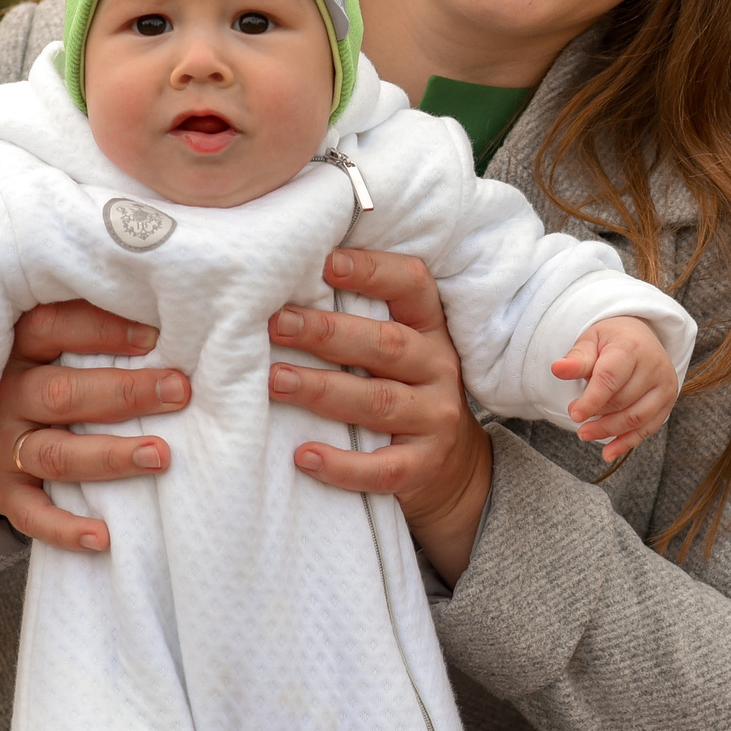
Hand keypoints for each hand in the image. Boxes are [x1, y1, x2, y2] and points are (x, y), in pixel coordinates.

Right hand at [0, 300, 190, 552]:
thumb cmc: (24, 380)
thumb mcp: (36, 348)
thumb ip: (82, 334)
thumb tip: (166, 321)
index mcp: (15, 349)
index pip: (53, 328)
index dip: (103, 329)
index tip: (155, 334)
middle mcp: (4, 396)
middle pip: (63, 393)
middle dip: (125, 392)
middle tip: (179, 391)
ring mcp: (0, 448)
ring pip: (55, 453)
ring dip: (109, 456)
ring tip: (161, 456)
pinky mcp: (1, 492)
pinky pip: (32, 515)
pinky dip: (65, 529)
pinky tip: (103, 536)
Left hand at [267, 249, 493, 583]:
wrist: (455, 467)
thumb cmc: (405, 389)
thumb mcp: (401, 349)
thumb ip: (362, 320)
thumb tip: (284, 289)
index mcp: (430, 328)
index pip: (412, 285)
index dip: (373, 271)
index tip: (325, 262)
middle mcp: (438, 368)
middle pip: (385, 344)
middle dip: (328, 333)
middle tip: (278, 323)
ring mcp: (435, 418)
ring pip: (378, 401)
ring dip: (323, 389)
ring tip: (275, 380)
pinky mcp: (423, 466)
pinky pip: (382, 468)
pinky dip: (342, 465)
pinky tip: (304, 455)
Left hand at [554, 315, 679, 462]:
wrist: (640, 335)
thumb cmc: (611, 339)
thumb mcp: (591, 340)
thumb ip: (577, 359)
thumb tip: (557, 369)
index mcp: (632, 347)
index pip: (610, 379)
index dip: (591, 400)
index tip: (574, 413)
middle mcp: (654, 366)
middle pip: (623, 401)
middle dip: (596, 415)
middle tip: (575, 417)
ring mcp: (665, 385)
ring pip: (636, 418)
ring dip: (609, 431)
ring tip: (585, 433)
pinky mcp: (667, 401)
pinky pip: (648, 428)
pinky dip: (627, 443)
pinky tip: (608, 453)